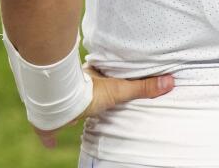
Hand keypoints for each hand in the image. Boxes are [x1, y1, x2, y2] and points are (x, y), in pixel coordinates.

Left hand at [32, 67, 174, 147]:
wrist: (57, 105)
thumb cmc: (86, 93)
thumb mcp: (118, 90)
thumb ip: (142, 88)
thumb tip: (169, 82)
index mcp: (87, 77)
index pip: (95, 74)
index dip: (99, 75)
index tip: (103, 77)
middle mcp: (70, 88)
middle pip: (78, 89)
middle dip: (81, 93)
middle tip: (89, 98)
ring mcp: (58, 104)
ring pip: (63, 105)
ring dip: (66, 110)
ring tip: (72, 115)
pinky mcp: (49, 121)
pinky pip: (49, 128)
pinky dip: (49, 136)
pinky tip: (49, 144)